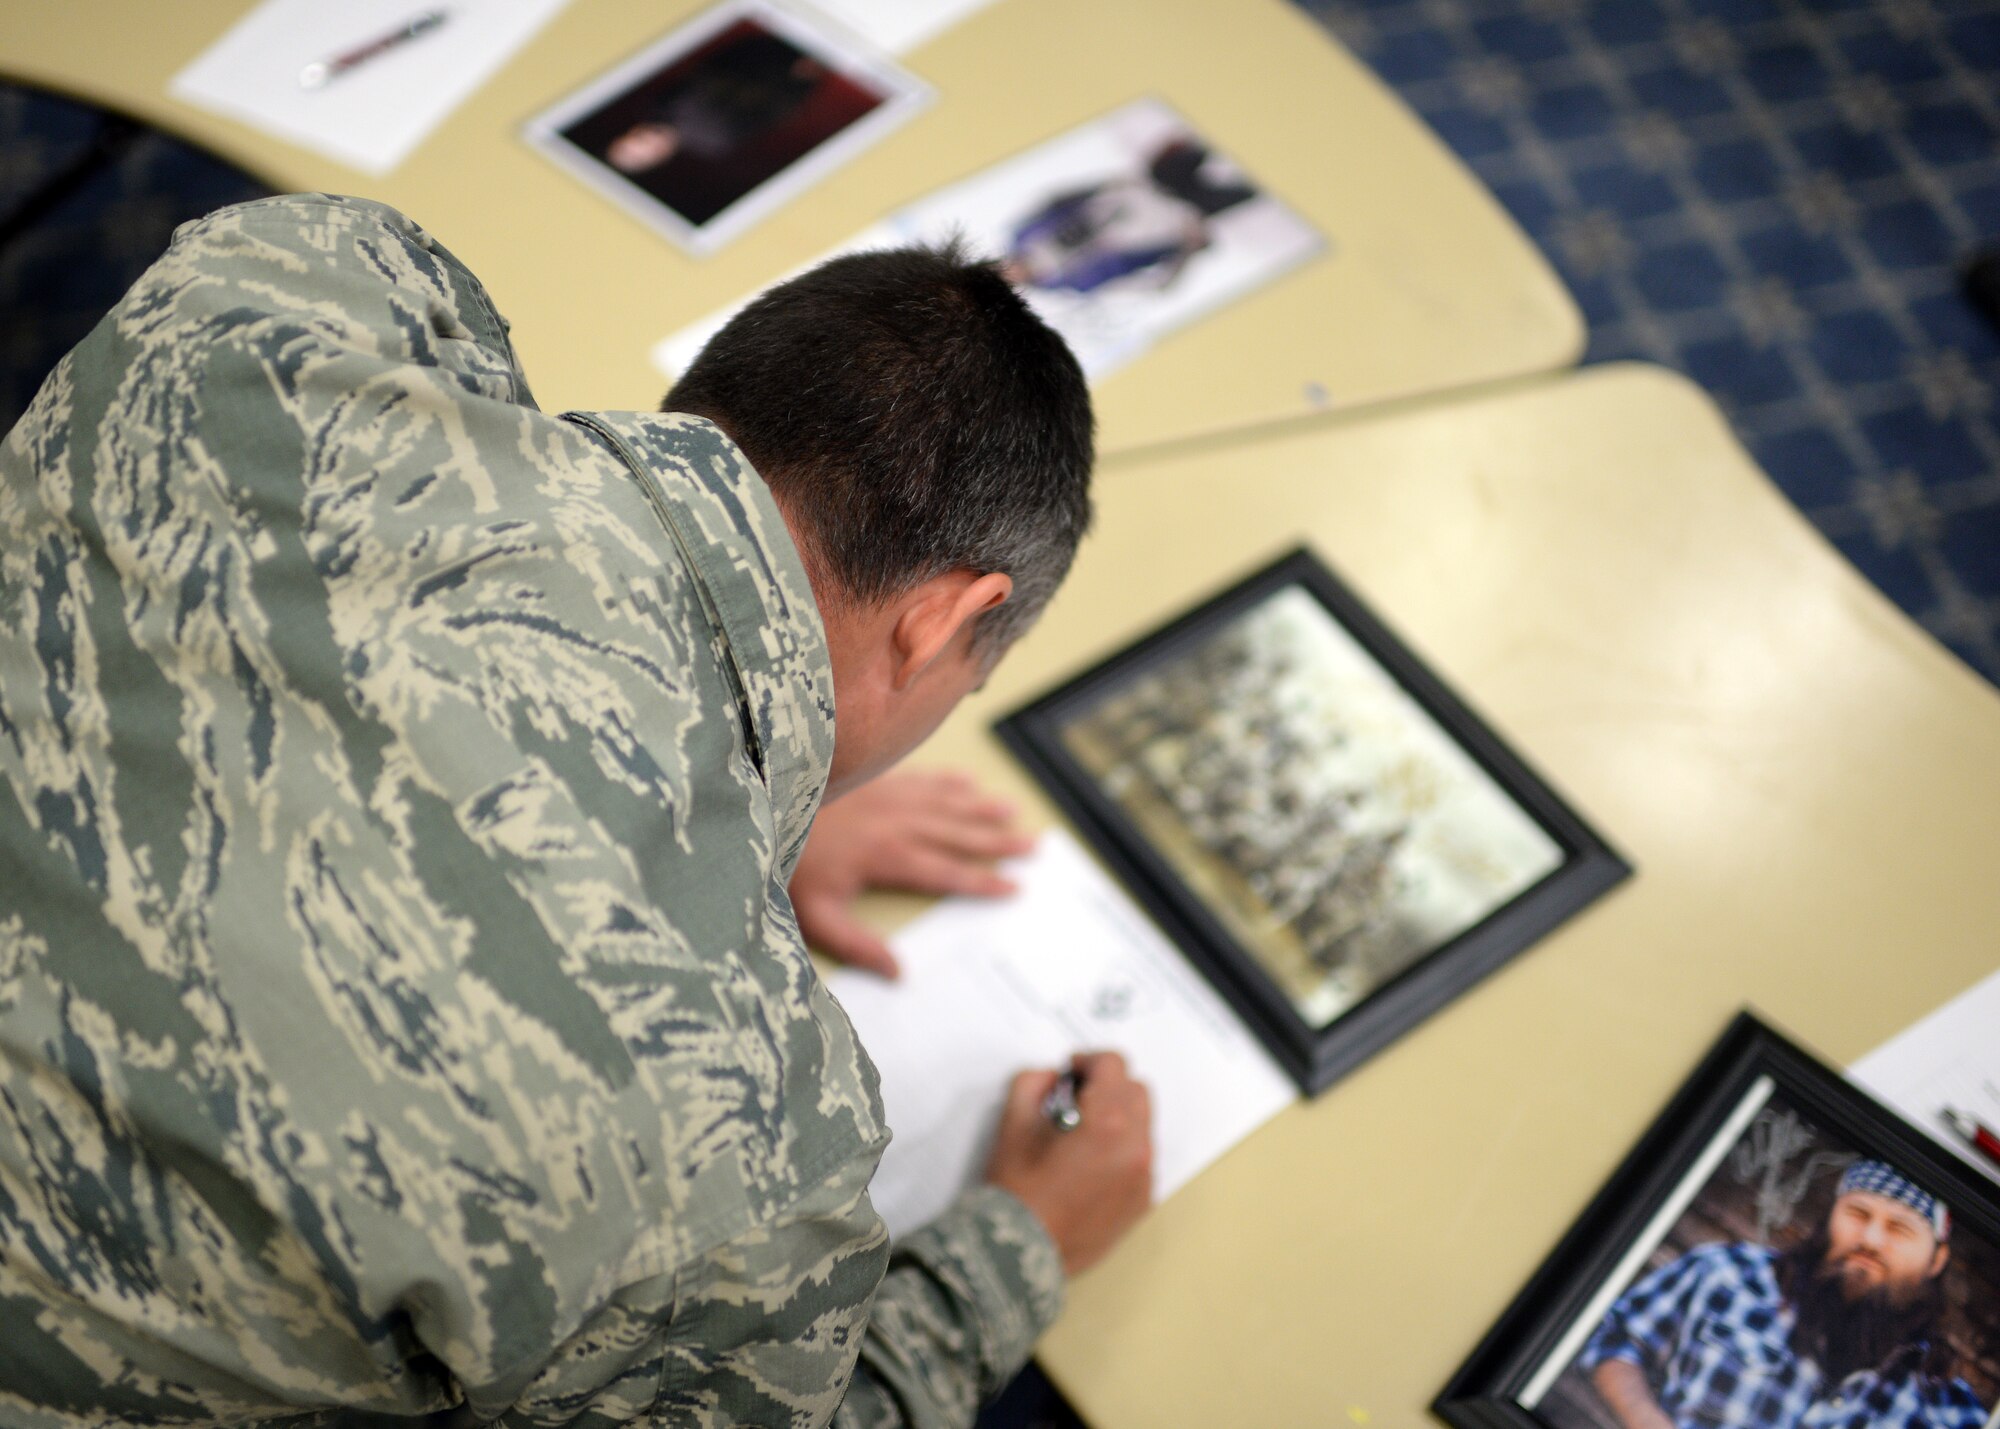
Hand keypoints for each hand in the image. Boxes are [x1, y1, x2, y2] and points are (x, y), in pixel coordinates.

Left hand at [790, 769, 1034, 977]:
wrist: (759, 808)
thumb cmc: (785, 867)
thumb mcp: (815, 917)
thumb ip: (858, 947)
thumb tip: (898, 974)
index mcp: (887, 856)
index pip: (947, 873)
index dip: (982, 882)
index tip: (1013, 888)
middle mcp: (895, 821)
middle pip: (958, 833)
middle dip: (998, 841)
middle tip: (1034, 847)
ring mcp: (884, 795)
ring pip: (946, 801)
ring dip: (981, 807)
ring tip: (1012, 810)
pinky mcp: (871, 779)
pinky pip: (920, 777)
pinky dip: (947, 779)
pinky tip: (966, 780)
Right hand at [984, 1052, 1153, 1275]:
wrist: (1021, 1254)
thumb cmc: (1016, 1192)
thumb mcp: (1012, 1123)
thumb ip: (1033, 1082)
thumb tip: (1054, 1077)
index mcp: (1107, 1121)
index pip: (1113, 1064)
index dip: (1088, 1060)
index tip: (1072, 1071)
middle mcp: (1135, 1146)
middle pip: (1136, 1090)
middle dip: (1109, 1086)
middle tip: (1077, 1099)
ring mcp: (1143, 1176)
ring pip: (1143, 1125)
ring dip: (1118, 1118)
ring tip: (1083, 1135)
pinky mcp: (1143, 1201)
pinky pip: (1142, 1158)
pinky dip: (1123, 1150)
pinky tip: (1091, 1164)